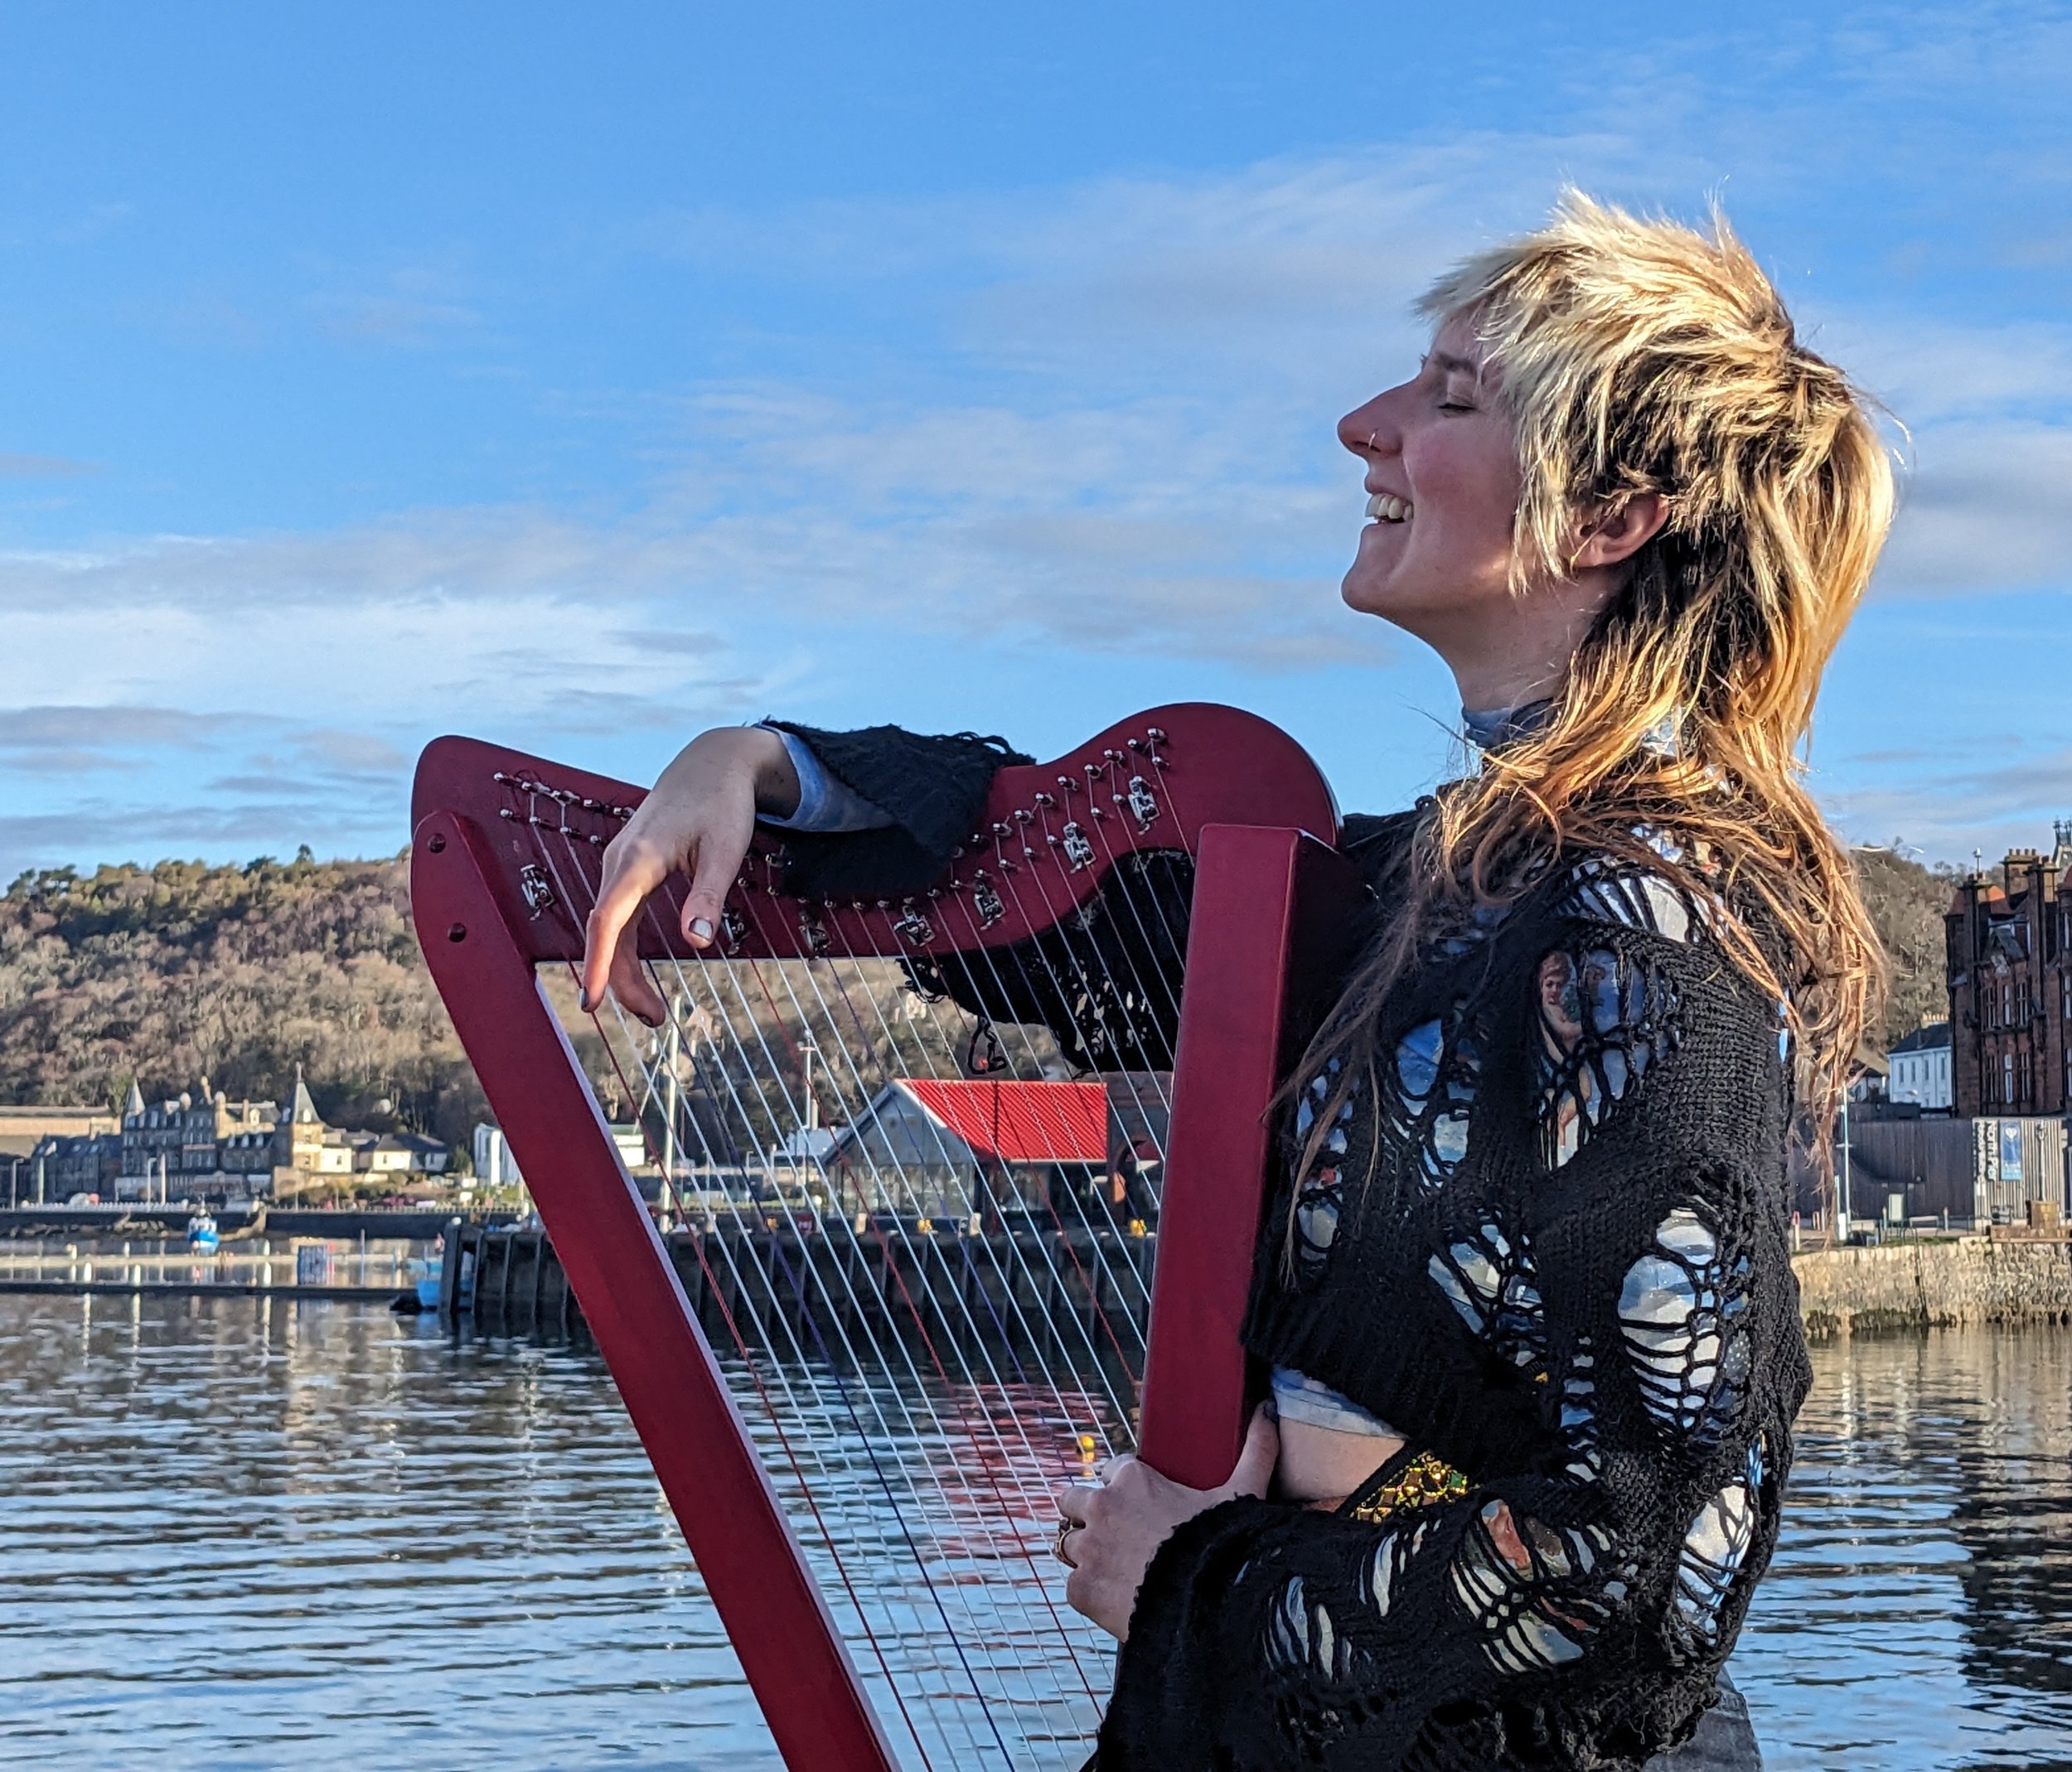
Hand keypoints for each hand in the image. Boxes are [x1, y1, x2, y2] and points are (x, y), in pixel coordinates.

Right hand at [578, 726, 799, 1024]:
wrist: (712, 763)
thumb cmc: (722, 803)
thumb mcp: (726, 850)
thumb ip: (709, 896)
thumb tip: (697, 944)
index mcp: (638, 858)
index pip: (608, 920)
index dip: (597, 963)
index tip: (592, 1002)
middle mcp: (619, 862)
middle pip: (606, 932)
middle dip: (620, 981)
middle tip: (655, 1020)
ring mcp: (620, 865)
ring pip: (610, 929)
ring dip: (622, 971)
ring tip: (653, 1011)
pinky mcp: (628, 870)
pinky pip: (617, 917)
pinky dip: (623, 950)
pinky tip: (637, 976)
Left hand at [1055, 1403, 1278, 1641]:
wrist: (1210, 1605)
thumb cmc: (1225, 1545)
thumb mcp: (1243, 1493)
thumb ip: (1255, 1449)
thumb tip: (1268, 1410)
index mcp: (1132, 1478)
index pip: (1113, 1470)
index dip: (1127, 1487)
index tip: (1143, 1505)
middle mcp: (1102, 1506)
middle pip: (1073, 1499)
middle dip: (1090, 1514)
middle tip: (1117, 1535)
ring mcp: (1088, 1548)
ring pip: (1070, 1542)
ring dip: (1087, 1553)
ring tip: (1115, 1568)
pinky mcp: (1080, 1588)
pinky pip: (1074, 1584)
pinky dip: (1091, 1591)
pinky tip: (1117, 1598)